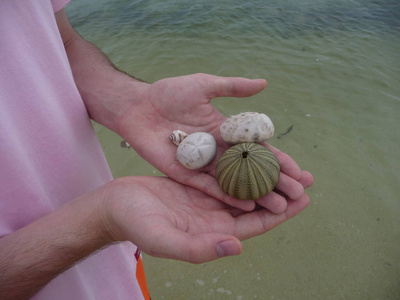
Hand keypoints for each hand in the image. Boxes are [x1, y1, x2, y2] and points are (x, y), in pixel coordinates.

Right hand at [102, 176, 311, 263]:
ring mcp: (206, 201)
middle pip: (255, 206)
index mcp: (212, 233)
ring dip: (264, 177)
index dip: (280, 214)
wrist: (115, 206)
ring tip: (285, 164)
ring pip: (243, 189)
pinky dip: (240, 166)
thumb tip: (237, 247)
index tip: (303, 200)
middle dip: (280, 193)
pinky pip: (225, 175)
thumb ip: (199, 248)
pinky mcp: (197, 185)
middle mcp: (214, 218)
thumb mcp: (164, 239)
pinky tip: (252, 155)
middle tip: (305, 178)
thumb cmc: (135, 225)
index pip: (255, 225)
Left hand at [118, 73, 311, 210]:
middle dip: (275, 182)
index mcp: (225, 131)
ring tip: (280, 207)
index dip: (279, 160)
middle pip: (251, 170)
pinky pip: (210, 188)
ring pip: (235, 183)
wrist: (137, 106)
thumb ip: (232, 87)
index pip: (258, 149)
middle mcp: (218, 151)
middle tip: (298, 194)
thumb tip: (264, 84)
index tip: (300, 171)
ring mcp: (203, 164)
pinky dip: (228, 197)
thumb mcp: (204, 86)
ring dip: (257, 195)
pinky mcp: (186, 174)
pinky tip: (248, 207)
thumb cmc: (168, 93)